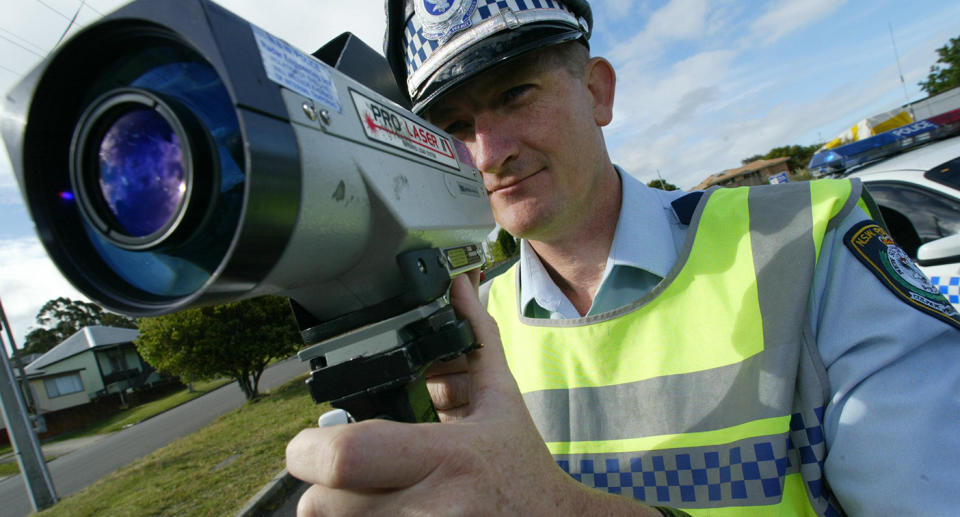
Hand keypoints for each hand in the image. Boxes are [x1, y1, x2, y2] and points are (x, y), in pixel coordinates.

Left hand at [286, 273, 659, 515]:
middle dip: (321, 489)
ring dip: (339, 514)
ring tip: (372, 497)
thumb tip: (460, 283)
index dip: (312, 449)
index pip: (345, 456)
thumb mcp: (502, 401)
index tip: (313, 442)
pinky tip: (389, 512)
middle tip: (343, 476)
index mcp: (448, 456)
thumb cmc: (521, 469)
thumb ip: (475, 338)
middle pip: (322, 504)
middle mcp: (432, 507)